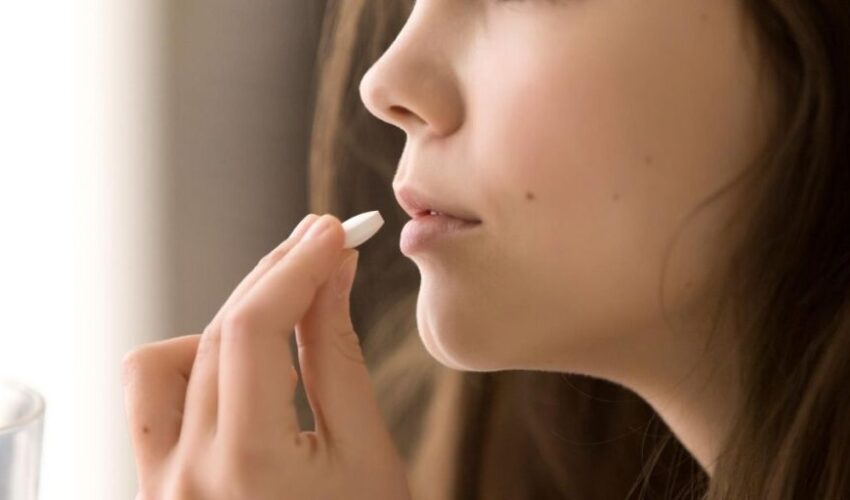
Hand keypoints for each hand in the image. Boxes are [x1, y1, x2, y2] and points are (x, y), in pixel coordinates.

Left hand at [122, 214, 410, 499]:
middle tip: (322, 247)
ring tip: (285, 318)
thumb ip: (337, 354)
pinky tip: (242, 368)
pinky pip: (152, 403)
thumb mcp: (367, 452)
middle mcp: (186, 478)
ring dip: (227, 323)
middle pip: (216, 333)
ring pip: (169, 361)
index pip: (253, 330)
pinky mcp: (156, 489)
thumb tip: (330, 274)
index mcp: (248, 469)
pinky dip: (193, 366)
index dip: (295, 267)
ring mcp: (161, 487)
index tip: (330, 233)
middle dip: (274, 279)